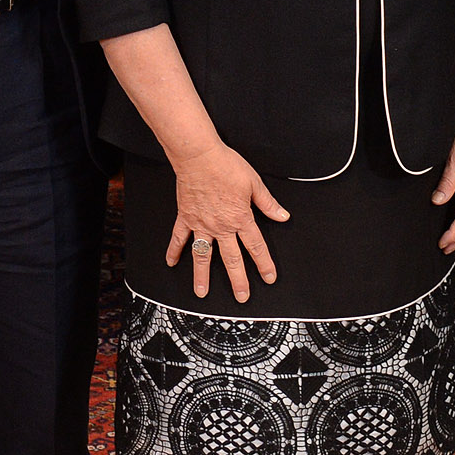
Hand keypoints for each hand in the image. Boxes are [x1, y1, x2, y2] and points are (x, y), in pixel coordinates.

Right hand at [167, 141, 289, 301]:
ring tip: (202, 293)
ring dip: (202, 276)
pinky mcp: (186, 218)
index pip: (256, 246)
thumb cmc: (226, 166)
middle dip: (238, 280)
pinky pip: (179, 238)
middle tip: (241, 297)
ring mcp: (201, 224)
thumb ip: (268, 203)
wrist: (200, 157)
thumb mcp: (254, 183)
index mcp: (240, 218)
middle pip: (232, 259)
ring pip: (204, 255)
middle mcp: (221, 226)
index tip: (269, 277)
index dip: (264, 264)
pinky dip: (174, 251)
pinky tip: (172, 263)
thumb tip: (282, 215)